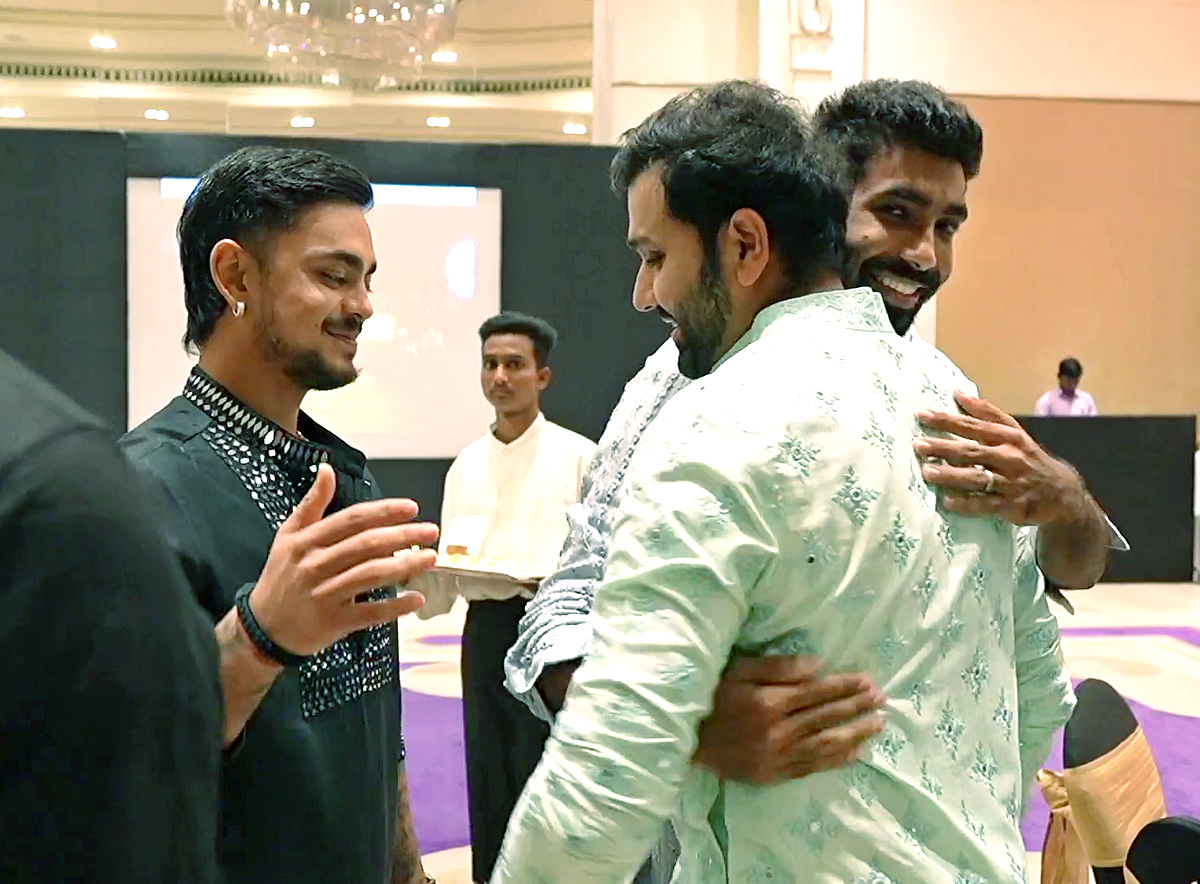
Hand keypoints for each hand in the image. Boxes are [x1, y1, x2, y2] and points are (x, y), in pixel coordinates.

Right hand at [251, 464, 437, 655]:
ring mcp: (325, 595)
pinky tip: (417, 598)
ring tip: (430, 558)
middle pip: (366, 545)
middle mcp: (315, 565)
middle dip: (403, 536)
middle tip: (431, 531)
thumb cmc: (282, 576)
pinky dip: (396, 606)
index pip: (351, 520)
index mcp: (306, 541)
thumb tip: (327, 469)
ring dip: (405, 565)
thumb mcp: (288, 536)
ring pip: (371, 575)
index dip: (383, 512)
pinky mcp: (333, 622)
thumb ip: (311, 504)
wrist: (262, 628)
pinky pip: (370, 613)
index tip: (412, 508)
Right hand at [693, 656, 884, 784]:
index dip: (845, 686)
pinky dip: (836, 761)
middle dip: (856, 707)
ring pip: (826, 745)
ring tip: (877, 726)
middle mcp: (779, 731)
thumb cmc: (711, 697)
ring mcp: (778, 756)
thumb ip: (778, 668)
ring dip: (855, 734)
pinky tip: (854, 754)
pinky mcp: (773, 774)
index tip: (867, 681)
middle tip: (881, 700)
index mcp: (770, 702)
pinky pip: (812, 767)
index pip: (818, 692)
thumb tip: (818, 665)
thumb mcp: (738, 671)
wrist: (685, 739)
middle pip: (826, 717)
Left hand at [914, 391, 1090, 525]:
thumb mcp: (1014, 432)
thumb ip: (986, 413)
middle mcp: (1010, 458)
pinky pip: (986, 505)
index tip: (923, 415)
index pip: (974, 425)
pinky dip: (967, 504)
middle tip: (919, 445)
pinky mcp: (1012, 506)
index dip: (948, 420)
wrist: (1062, 493)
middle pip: (973, 451)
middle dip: (944, 447)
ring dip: (951, 475)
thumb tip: (959, 392)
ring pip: (978, 478)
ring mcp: (1012, 483)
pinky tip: (947, 501)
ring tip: (927, 472)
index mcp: (1009, 437)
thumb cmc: (1028, 457)